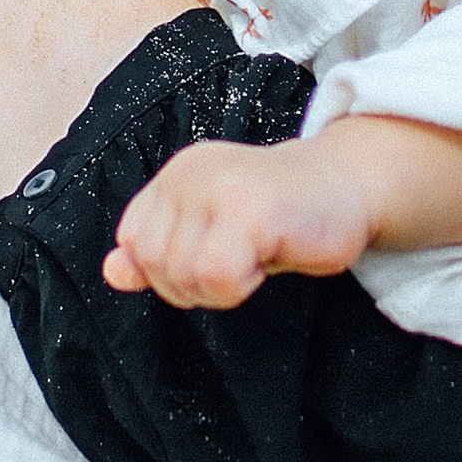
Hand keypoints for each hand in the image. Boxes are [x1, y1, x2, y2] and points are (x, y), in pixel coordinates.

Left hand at [103, 136, 375, 310]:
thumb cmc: (282, 214)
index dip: (165, 270)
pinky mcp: (250, 210)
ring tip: (255, 258)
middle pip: (154, 263)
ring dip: (221, 288)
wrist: (348, 186)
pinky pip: (218, 277)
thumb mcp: (211, 229)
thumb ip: (159, 251)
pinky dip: (241, 286)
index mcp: (176, 174)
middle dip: (193, 285)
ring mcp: (219, 188)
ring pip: (184, 275)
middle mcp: (189, 173)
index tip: (210, 259)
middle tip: (239, 263)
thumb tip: (113, 273)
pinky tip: (267, 261)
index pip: (133, 241)